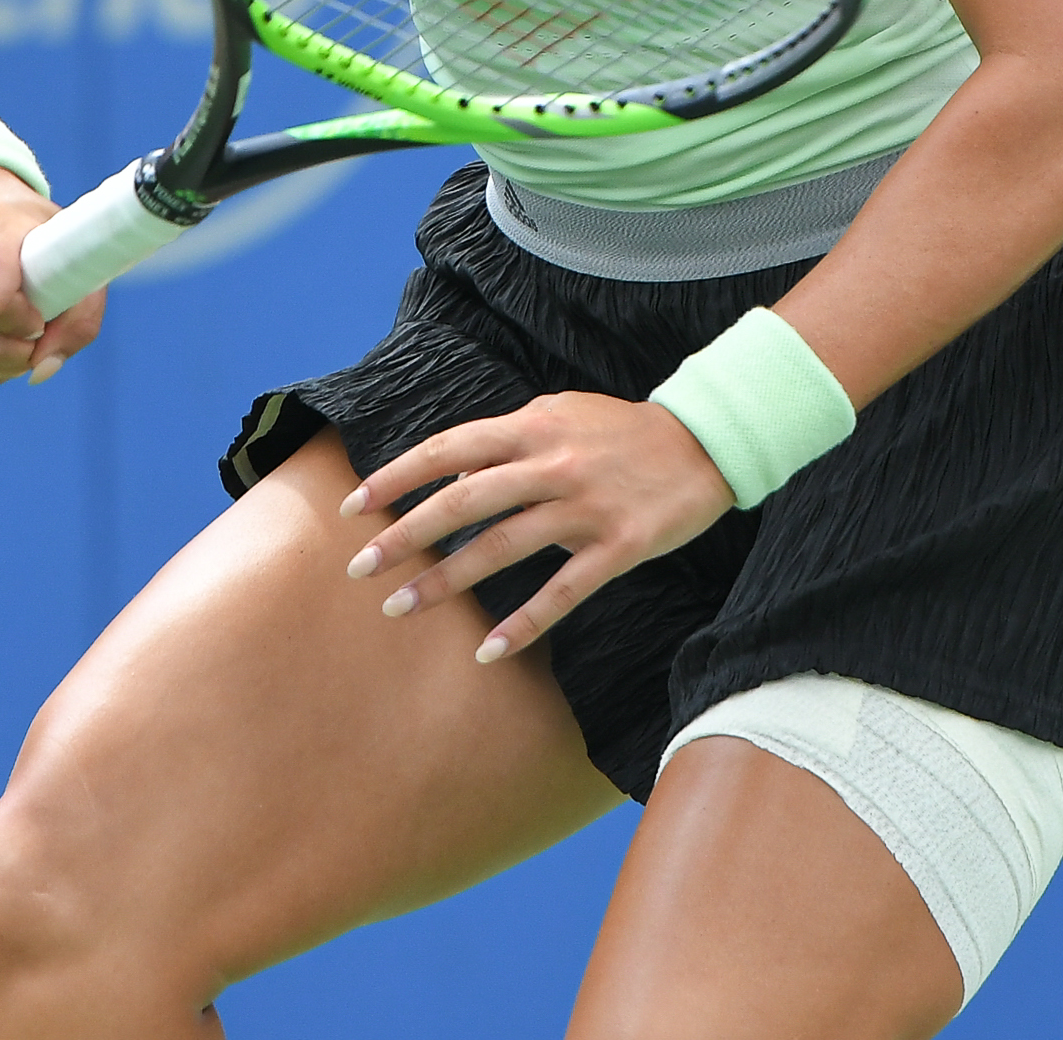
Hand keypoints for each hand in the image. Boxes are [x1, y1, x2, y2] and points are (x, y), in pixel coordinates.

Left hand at [339, 393, 736, 663]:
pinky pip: (564, 591)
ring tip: (400, 608)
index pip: (451, 448)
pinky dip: (525, 623)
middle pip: (465, 500)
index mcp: (534, 426)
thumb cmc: (624, 430)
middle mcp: (553, 464)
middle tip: (359, 568)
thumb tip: (455, 466)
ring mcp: (586, 507)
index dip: (399, 476)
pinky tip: (489, 650)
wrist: (707, 442)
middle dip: (406, 535)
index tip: (354, 504)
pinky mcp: (619, 546)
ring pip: (504, 547)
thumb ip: (510, 435)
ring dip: (448, 580)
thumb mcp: (563, 411)